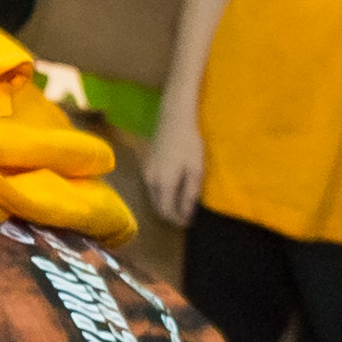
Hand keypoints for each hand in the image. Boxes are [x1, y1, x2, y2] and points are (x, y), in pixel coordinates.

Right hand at [140, 107, 205, 230]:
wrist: (174, 118)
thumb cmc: (189, 143)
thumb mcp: (195, 171)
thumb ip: (190, 194)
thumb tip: (187, 215)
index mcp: (163, 185)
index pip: (167, 212)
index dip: (178, 220)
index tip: (189, 223)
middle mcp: (151, 182)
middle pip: (158, 206)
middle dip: (171, 214)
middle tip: (186, 216)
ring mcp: (146, 172)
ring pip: (154, 196)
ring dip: (166, 204)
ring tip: (181, 203)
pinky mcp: (147, 164)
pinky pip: (152, 186)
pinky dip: (162, 193)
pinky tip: (173, 187)